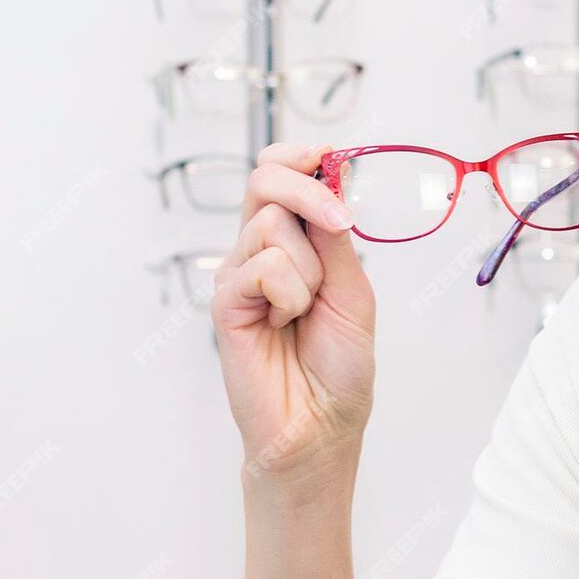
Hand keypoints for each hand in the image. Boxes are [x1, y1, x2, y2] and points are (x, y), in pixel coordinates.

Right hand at [212, 142, 376, 493]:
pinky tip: (283, 326)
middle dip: (309, 191)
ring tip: (305, 311)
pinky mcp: (225, 301)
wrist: (321, 422)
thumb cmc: (340, 363)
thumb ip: (337, 236)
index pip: (280, 173)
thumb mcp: (354, 289)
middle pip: (266, 179)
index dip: (301, 157)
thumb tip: (333, 173)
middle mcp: (261, 250)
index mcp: (295, 241)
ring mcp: (239, 273)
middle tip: (338, 226)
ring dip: (309, 268)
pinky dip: (290, 294)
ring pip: (272, 224)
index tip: (329, 157)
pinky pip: (263, 265)